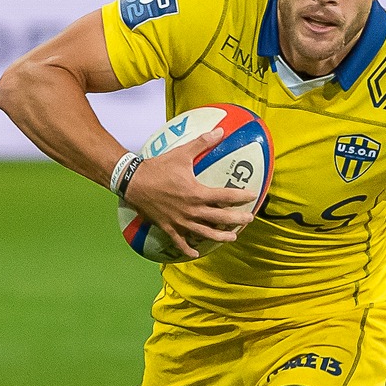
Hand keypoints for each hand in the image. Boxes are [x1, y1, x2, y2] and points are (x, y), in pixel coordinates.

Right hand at [120, 128, 258, 259]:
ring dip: (220, 236)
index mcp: (197, 193)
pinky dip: (189, 249)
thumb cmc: (158, 167)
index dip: (241, 196)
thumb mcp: (181, 153)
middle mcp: (192, 210)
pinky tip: (196, 254)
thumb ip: (202, 143)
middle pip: (220, 218)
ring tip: (232, 237)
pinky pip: (180, 242)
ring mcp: (180, 221)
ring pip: (205, 233)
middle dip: (237, 220)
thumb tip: (220, 130)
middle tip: (249, 220)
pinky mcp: (168, 227)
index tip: (253, 195)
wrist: (132, 182)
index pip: (225, 197)